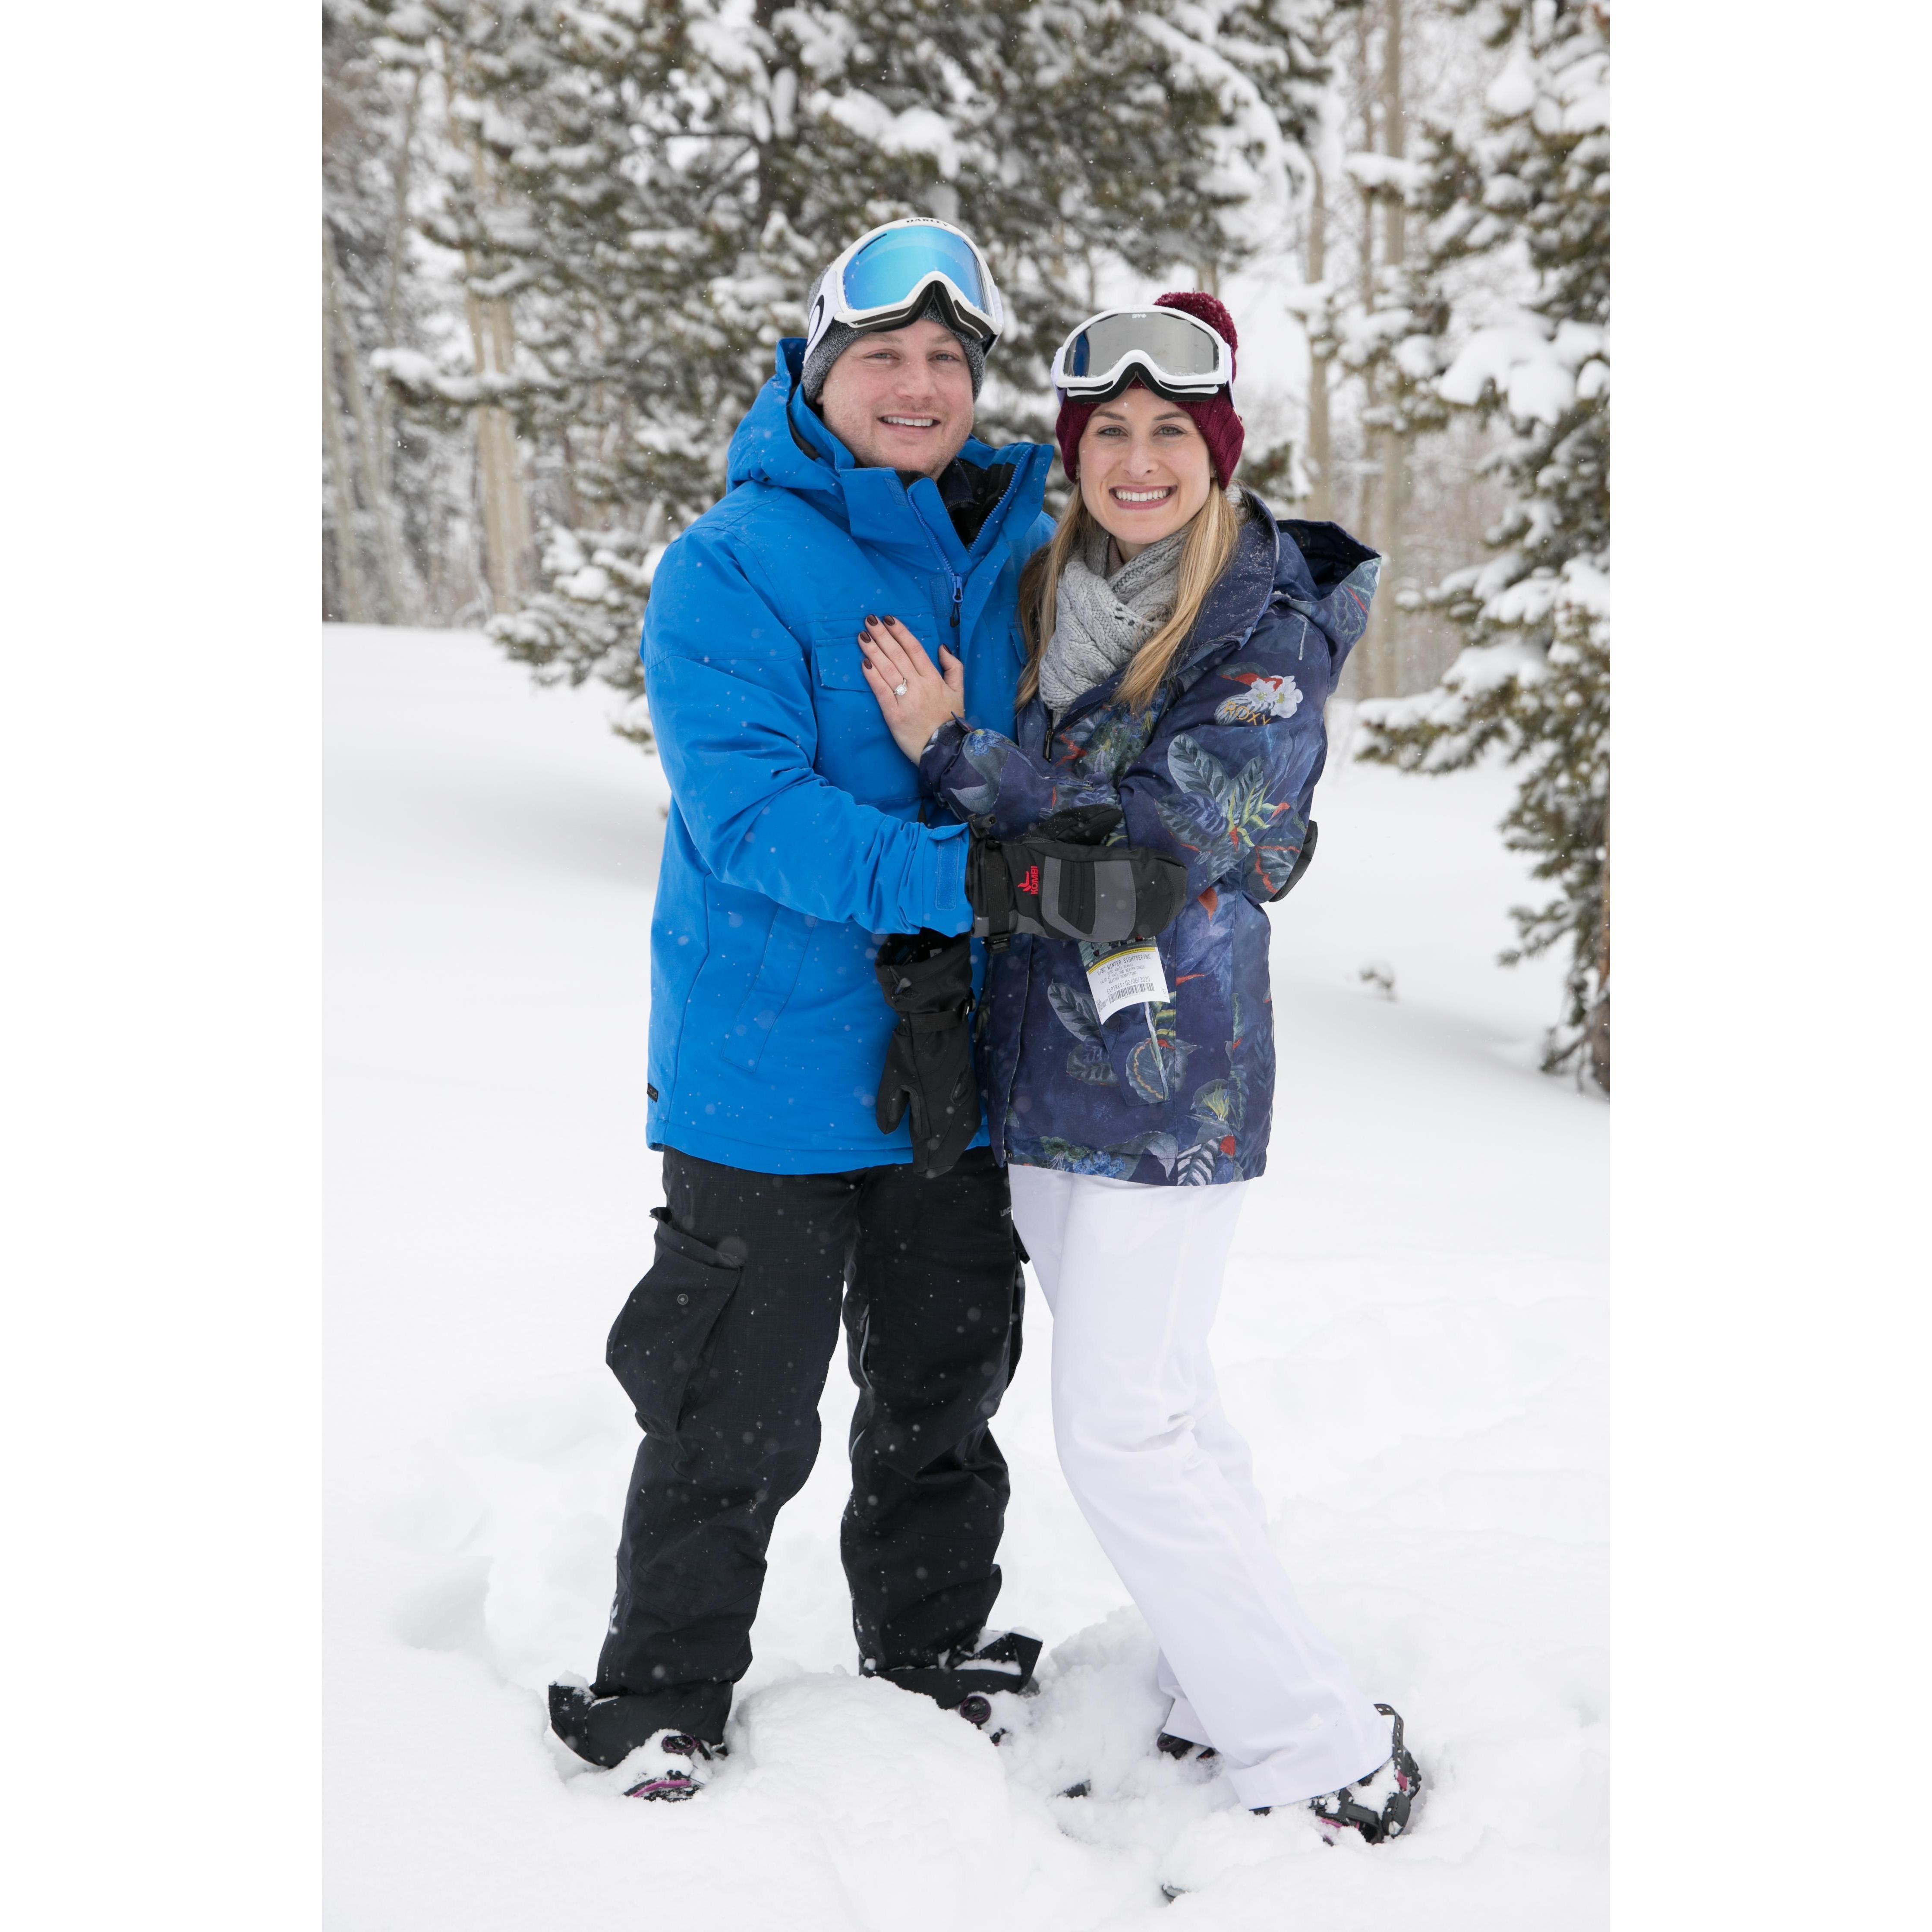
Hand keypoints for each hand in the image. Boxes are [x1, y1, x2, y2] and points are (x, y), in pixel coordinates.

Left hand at [858, 615, 963, 761]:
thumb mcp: (959, 692)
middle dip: (882, 636)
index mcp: (934, 679)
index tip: (888, 619)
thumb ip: (954, 667)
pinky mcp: (894, 715)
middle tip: (869, 620)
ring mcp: (905, 700)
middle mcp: (919, 686)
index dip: (901, 632)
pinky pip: (881, 691)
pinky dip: (872, 676)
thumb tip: (942, 647)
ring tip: (862, 636)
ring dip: (874, 651)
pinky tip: (864, 662)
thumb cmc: (949, 721)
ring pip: (888, 669)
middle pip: (898, 655)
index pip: (915, 649)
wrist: (945, 751)